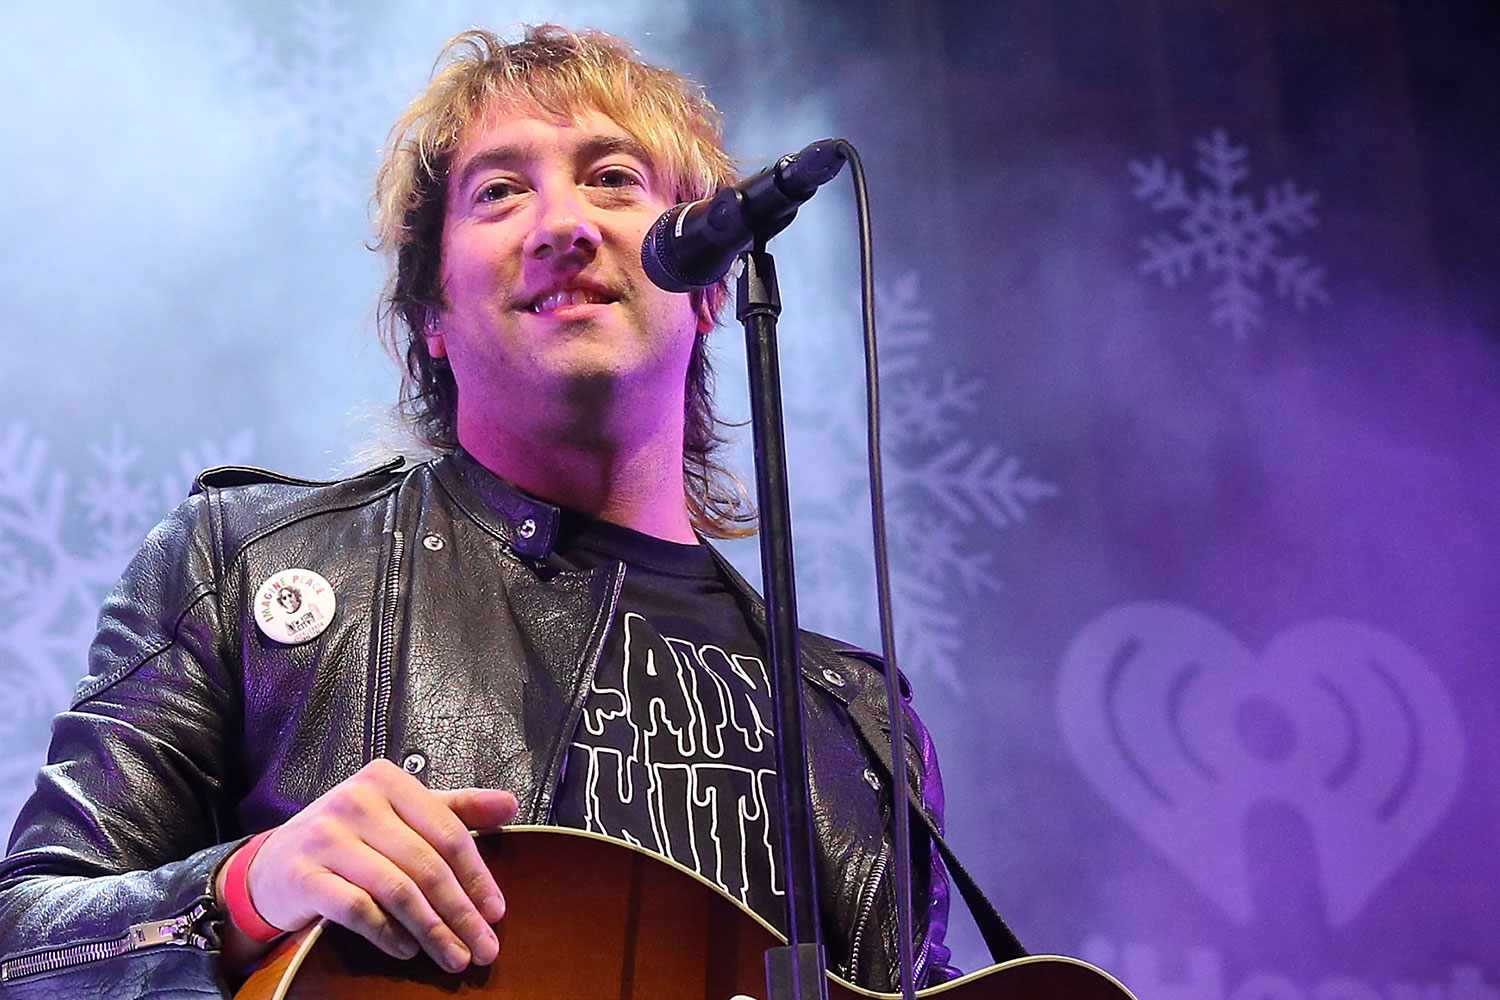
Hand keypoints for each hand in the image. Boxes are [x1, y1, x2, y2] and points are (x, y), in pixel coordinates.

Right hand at [222, 759, 517, 972]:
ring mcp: (326, 836)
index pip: (447, 832)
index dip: (477, 876)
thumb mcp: (401, 813)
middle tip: (483, 948)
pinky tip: (407, 948)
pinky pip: (357, 909)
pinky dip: (388, 933)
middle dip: (461, 913)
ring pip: (396, 889)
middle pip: (426, 864)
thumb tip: (510, 804)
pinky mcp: (303, 874)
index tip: (497, 913)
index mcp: (387, 780)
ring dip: (432, 930)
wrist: (272, 864)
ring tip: (454, 957)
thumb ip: (456, 808)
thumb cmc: (349, 838)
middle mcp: (356, 801)